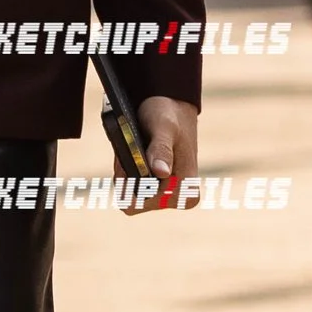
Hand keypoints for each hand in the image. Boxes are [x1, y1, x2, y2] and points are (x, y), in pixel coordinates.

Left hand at [131, 96, 198, 212]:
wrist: (173, 107)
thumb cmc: (170, 115)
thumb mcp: (164, 127)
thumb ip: (161, 149)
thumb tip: (161, 172)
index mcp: (185, 188)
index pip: (143, 204)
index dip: (127, 186)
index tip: (126, 163)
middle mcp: (178, 196)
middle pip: (135, 202)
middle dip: (126, 179)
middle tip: (128, 153)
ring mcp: (167, 193)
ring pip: (132, 196)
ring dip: (126, 174)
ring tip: (130, 151)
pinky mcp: (158, 187)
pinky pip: (132, 188)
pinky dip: (127, 173)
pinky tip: (130, 156)